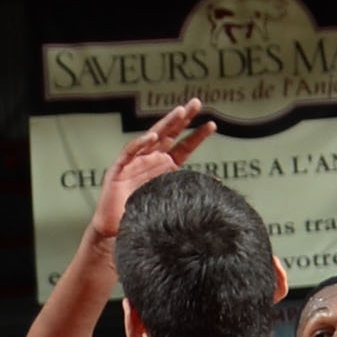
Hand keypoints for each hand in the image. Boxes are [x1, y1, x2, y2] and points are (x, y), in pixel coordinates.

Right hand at [90, 100, 213, 244]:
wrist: (119, 233)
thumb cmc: (144, 216)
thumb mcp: (171, 199)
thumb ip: (188, 188)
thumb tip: (217, 184)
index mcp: (165, 166)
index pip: (184, 147)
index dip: (197, 136)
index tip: (212, 125)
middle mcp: (150, 159)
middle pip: (169, 134)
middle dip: (182, 118)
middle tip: (196, 103)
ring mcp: (135, 162)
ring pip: (152, 137)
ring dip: (166, 124)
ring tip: (180, 112)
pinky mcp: (119, 169)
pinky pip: (130, 152)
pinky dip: (140, 143)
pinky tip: (152, 136)